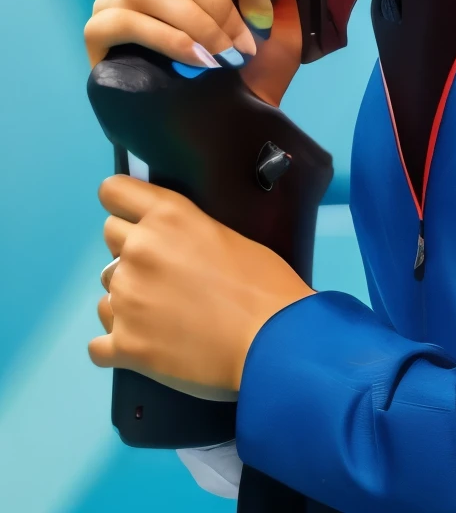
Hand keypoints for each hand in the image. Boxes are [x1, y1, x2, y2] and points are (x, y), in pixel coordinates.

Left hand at [91, 176, 311, 397]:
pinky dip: (120, 347)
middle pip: (110, 238)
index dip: (123, 205)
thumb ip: (185, 234)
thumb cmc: (263, 283)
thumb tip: (167, 248)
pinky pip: (99, 344)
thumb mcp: (226, 236)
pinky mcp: (123, 344)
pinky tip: (149, 348)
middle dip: (131, 251)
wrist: (271, 341)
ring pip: (106, 293)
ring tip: (165, 318)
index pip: (113, 192)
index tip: (136, 219)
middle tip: (165, 275)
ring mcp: (126, 298)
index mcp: (167, 216)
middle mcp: (138, 250)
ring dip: (128, 302)